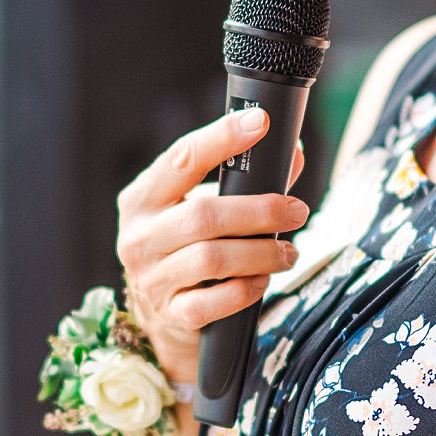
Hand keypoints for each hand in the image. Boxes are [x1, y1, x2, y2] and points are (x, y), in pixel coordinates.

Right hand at [116, 108, 308, 383]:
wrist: (159, 313)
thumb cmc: (185, 247)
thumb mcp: (199, 207)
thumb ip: (240, 182)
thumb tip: (291, 154)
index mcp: (143, 198)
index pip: (181, 158)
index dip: (221, 138)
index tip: (259, 122)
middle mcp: (139, 236)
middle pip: (204, 215)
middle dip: (260, 210)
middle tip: (297, 210)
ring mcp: (151, 278)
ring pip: (212, 259)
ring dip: (261, 253)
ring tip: (288, 252)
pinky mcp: (170, 314)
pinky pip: (214, 303)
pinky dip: (246, 290)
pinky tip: (262, 281)